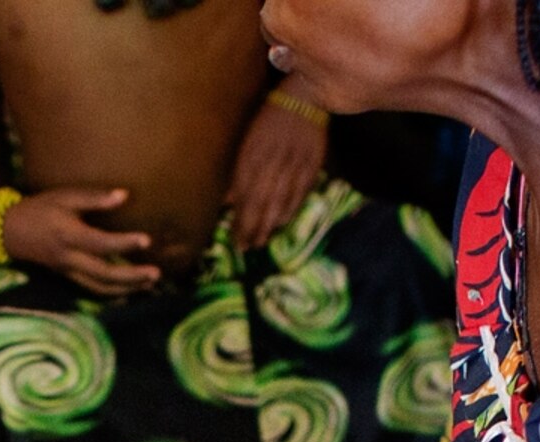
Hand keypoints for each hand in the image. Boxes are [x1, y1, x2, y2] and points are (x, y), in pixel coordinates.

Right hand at [2, 189, 160, 296]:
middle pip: (104, 274)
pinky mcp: (67, 277)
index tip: (146, 240)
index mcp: (68, 235)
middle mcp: (69, 258)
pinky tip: (130, 290)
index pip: (100, 243)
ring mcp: (68, 271)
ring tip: (148, 284)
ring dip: (126, 289)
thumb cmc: (40, 208)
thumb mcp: (64, 197)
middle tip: (156, 273)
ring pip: (99, 287)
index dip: (124, 244)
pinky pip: (93, 289)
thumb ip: (94, 198)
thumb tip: (124, 196)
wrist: (10, 231)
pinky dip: (112, 292)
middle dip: (131, 277)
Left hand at [228, 93, 325, 250]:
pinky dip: (290, 209)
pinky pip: (300, 191)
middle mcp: (272, 159)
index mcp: (253, 152)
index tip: (233, 237)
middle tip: (246, 247)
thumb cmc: (270, 118)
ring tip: (260, 242)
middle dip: (251, 226)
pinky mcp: (311, 163)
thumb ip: (239, 171)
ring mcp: (293, 162)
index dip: (239, 217)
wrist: (304, 96)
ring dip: (269, 223)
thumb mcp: (248, 140)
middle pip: (260, 200)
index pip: (244, 192)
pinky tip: (281, 223)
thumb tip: (228, 201)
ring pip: (279, 199)